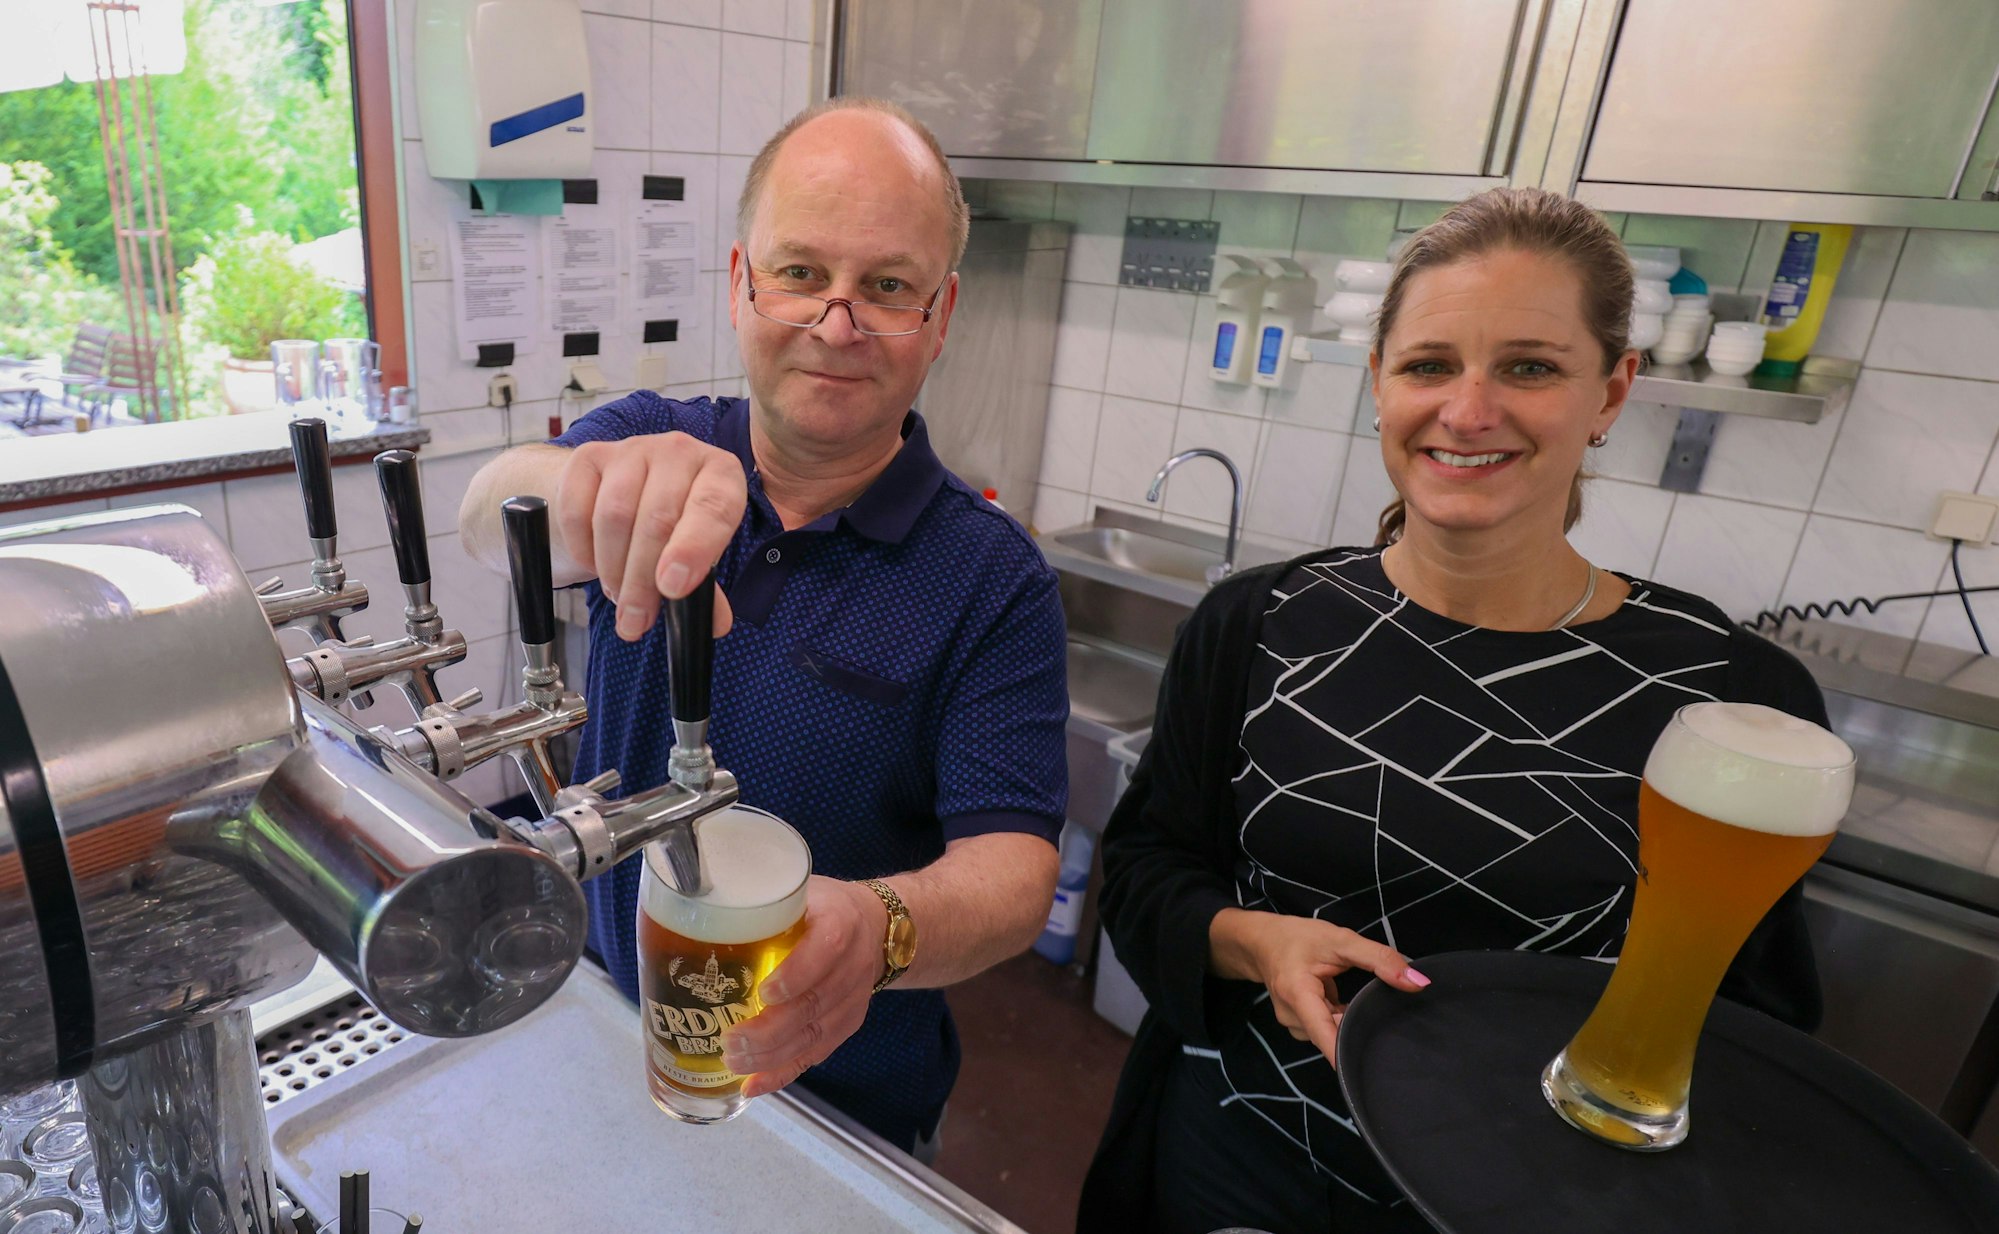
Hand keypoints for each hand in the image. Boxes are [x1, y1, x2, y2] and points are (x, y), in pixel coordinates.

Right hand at [553, 432, 746, 640]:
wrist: (618, 489)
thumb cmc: (672, 525)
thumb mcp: (698, 551)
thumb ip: (706, 587)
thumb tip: (715, 623)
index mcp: (720, 473)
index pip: (714, 507)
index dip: (694, 548)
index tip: (674, 587)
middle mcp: (679, 451)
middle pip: (658, 519)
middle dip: (644, 579)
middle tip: (637, 619)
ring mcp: (631, 450)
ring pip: (615, 516)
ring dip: (613, 570)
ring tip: (619, 597)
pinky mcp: (588, 457)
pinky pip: (578, 510)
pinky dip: (584, 550)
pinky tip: (596, 566)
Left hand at [722, 877, 886, 1098]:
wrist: (875, 927)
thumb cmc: (821, 906)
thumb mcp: (800, 889)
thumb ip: (762, 900)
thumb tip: (697, 910)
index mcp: (841, 921)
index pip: (827, 948)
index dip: (797, 973)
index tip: (764, 991)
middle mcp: (853, 964)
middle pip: (815, 1003)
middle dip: (771, 1029)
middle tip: (730, 1039)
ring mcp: (853, 999)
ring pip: (815, 1035)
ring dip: (772, 1055)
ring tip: (734, 1061)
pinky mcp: (847, 1025)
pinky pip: (816, 1054)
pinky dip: (783, 1073)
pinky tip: (753, 1085)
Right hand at [1213, 909, 1428, 1067]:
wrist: (1262, 943)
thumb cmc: (1298, 938)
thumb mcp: (1340, 940)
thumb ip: (1379, 959)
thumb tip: (1418, 982)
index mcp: (1298, 995)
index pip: (1326, 1036)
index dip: (1348, 1055)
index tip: (1373, 1070)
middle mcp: (1292, 1018)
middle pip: (1333, 1036)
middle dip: (1359, 1030)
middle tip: (1384, 1016)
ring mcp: (1294, 1026)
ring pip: (1331, 1035)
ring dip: (1349, 1023)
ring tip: (1361, 1004)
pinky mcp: (1299, 1026)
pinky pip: (1326, 1031)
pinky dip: (1340, 1021)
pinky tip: (1347, 1008)